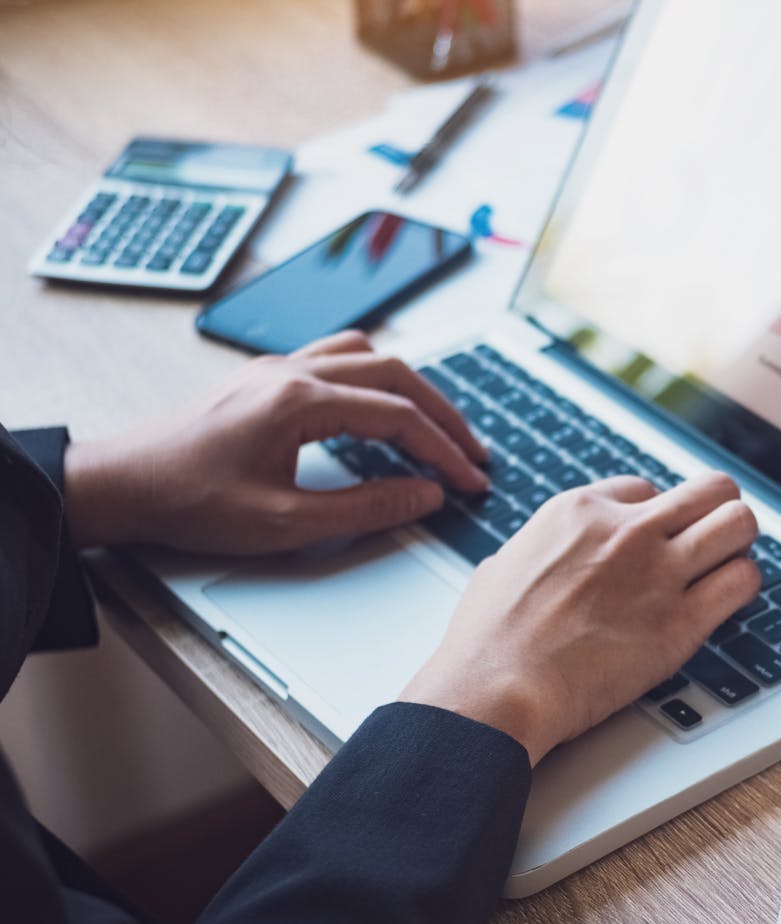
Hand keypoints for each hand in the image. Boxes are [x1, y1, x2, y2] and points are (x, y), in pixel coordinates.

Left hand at [63, 331, 488, 553]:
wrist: (120, 483)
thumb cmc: (189, 501)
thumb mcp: (284, 523)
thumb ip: (364, 509)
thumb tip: (424, 495)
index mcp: (300, 401)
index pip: (398, 416)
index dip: (444, 450)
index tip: (471, 481)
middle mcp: (292, 371)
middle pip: (395, 374)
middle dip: (443, 414)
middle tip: (472, 453)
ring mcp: (277, 368)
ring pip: (367, 355)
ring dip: (411, 388)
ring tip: (436, 426)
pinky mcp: (265, 378)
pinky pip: (337, 358)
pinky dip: (374, 378)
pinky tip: (378, 407)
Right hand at [400, 472, 760, 764]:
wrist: (495, 690)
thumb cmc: (488, 642)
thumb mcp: (501, 566)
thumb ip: (538, 552)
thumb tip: (543, 558)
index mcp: (579, 511)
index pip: (645, 488)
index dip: (653, 516)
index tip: (654, 541)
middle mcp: (626, 531)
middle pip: (709, 489)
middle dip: (714, 511)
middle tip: (709, 541)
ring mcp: (658, 573)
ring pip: (739, 523)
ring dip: (737, 543)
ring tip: (725, 566)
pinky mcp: (681, 623)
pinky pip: (742, 581)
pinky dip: (742, 587)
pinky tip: (726, 600)